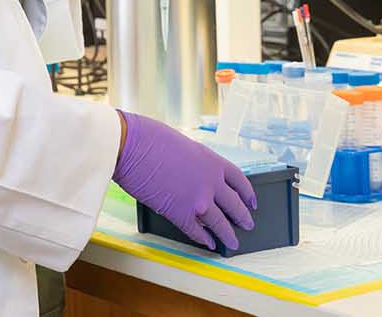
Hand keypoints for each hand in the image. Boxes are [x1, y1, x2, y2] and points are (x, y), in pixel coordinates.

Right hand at [113, 110, 256, 251]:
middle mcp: (211, 182)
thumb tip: (195, 177)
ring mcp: (198, 200)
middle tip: (247, 224)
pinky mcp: (180, 214)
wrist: (130, 146)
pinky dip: (204, 239)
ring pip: (221, 224)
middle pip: (235, 205)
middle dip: (242, 217)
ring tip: (232, 242)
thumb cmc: (150, 138)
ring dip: (228, 235)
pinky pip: (198, 232)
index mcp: (212, 161)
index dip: (248, 194)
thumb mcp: (184, 146)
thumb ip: (196, 164)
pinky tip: (208, 243)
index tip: (251, 202)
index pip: (240, 181)